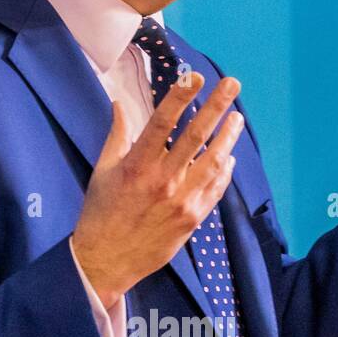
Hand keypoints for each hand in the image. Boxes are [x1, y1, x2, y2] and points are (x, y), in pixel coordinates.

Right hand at [72, 73, 244, 308]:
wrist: (108, 259)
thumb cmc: (100, 212)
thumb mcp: (102, 171)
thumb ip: (117, 136)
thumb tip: (120, 103)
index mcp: (137, 166)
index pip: (162, 123)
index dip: (179, 97)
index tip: (194, 76)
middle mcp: (163, 181)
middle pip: (196, 137)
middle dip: (216, 107)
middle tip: (232, 84)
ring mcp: (182, 200)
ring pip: (213, 161)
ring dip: (228, 137)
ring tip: (237, 118)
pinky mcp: (193, 218)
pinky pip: (215, 188)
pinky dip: (224, 170)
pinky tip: (228, 155)